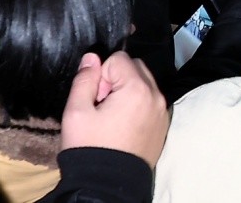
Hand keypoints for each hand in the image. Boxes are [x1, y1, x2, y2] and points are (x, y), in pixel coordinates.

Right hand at [59, 51, 167, 168]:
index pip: (118, 58)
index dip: (102, 75)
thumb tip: (92, 56)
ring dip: (127, 91)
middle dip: (116, 79)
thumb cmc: (90, 147)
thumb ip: (84, 79)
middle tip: (102, 106)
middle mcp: (156, 95)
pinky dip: (138, 104)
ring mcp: (163, 110)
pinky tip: (123, 125)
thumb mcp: (76, 112)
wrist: (108, 185)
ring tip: (112, 118)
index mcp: (138, 89)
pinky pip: (151, 100)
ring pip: (144, 82)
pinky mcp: (163, 123)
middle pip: (135, 67)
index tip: (96, 99)